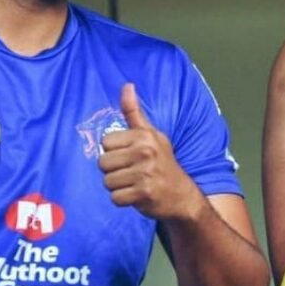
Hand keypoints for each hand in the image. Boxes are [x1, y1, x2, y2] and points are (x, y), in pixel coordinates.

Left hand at [99, 83, 204, 220]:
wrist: (181, 195)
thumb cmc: (162, 162)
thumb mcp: (151, 135)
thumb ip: (134, 112)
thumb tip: (127, 85)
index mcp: (145, 136)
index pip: (106, 142)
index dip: (114, 151)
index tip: (129, 156)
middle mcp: (145, 152)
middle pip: (102, 162)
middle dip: (113, 170)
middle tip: (131, 172)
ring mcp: (145, 173)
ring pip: (107, 181)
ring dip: (117, 186)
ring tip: (134, 183)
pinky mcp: (143, 193)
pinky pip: (115, 198)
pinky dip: (122, 200)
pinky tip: (136, 195)